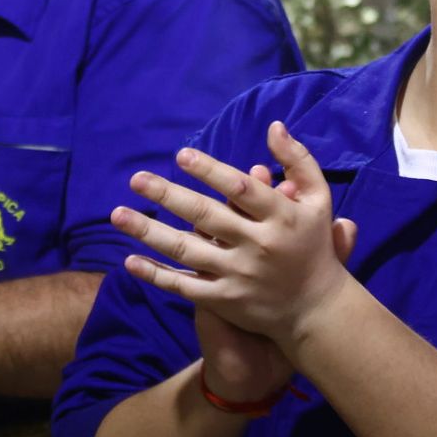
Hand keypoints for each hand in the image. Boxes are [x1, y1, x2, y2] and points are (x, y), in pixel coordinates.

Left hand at [112, 122, 357, 347]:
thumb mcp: (318, 200)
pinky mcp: (225, 300)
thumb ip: (298, 162)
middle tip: (136, 178)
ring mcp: (238, 275)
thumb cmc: (313, 245)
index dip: (210, 170)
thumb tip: (273, 126)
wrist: (316, 309)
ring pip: (186, 251)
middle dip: (168, 195)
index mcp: (280, 217)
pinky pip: (184, 287)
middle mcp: (257, 245)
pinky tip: (129, 261)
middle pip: (207, 216)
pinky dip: (156, 275)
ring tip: (117, 214)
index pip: (241, 188)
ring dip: (149, 232)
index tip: (181, 155)